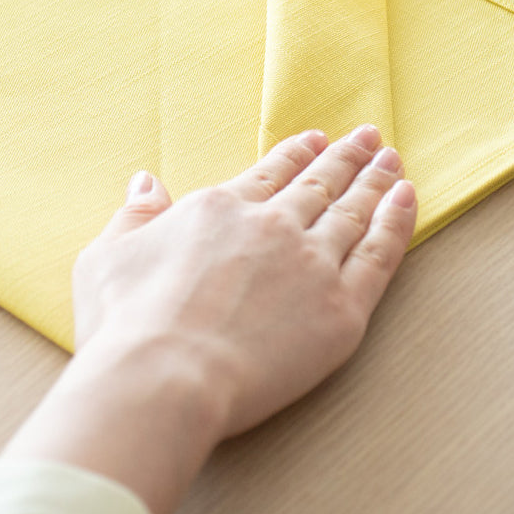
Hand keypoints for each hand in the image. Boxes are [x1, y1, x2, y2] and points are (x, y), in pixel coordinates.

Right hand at [4, 126, 416, 513]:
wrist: (164, 377)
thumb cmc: (124, 325)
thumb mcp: (106, 257)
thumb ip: (134, 216)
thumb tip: (146, 181)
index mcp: (219, 209)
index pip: (270, 173)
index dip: (296, 154)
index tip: (316, 141)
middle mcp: (271, 226)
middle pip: (319, 184)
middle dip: (345, 157)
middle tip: (367, 137)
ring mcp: (311, 264)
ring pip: (354, 211)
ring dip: (376, 181)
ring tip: (392, 160)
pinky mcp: (342, 309)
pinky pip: (380, 254)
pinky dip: (397, 221)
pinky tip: (407, 198)